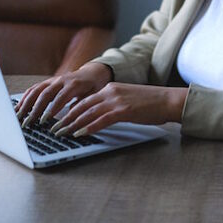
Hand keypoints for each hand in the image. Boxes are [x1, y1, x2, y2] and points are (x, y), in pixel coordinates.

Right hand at [15, 61, 112, 127]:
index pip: (60, 97)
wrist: (92, 72)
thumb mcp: (94, 94)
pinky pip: (34, 89)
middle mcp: (61, 80)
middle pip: (45, 94)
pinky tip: (19, 107)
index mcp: (74, 84)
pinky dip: (25, 98)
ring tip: (18, 116)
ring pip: (36, 91)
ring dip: (26, 104)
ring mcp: (53, 80)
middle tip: (28, 122)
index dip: (51, 109)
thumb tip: (73, 115)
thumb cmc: (94, 86)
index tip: (44, 121)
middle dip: (35, 109)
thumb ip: (83, 103)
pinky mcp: (47, 82)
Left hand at [49, 82, 187, 137]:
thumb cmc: (151, 103)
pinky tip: (80, 134)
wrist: (168, 100)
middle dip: (65, 119)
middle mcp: (110, 91)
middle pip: (82, 106)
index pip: (84, 100)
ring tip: (62, 134)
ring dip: (72, 125)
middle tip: (54, 129)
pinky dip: (89, 127)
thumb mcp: (128, 100)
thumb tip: (99, 117)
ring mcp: (116, 100)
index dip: (69, 111)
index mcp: (110, 88)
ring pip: (88, 113)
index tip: (59, 120)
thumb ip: (112, 105)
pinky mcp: (123, 110)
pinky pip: (101, 120)